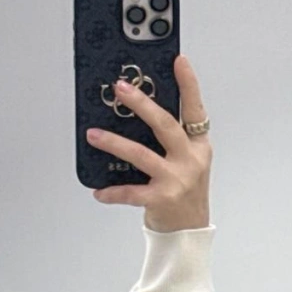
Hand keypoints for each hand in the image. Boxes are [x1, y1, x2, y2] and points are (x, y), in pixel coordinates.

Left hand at [87, 55, 211, 232]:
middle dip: (142, 104)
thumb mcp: (185, 160)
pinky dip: (113, 192)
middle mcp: (190, 161)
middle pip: (166, 125)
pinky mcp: (162, 200)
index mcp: (198, 146)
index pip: (195, 110)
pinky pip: (132, 192)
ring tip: (92, 134)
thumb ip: (169, 137)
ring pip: (142, 155)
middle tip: (119, 88)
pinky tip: (98, 191)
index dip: (189, 85)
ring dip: (114, 143)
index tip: (178, 60)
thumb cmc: (183, 191)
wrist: (188, 231)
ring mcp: (177, 180)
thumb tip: (134, 109)